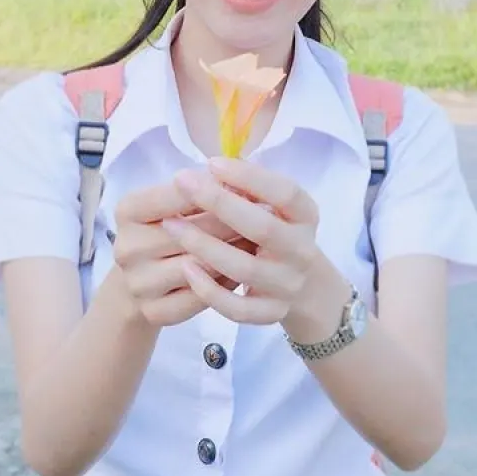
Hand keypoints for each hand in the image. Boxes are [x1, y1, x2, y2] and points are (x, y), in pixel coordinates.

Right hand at [112, 180, 256, 327]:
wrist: (142, 278)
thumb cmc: (168, 227)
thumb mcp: (175, 201)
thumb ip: (202, 189)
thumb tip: (243, 183)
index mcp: (128, 210)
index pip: (177, 194)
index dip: (216, 189)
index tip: (248, 186)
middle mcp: (126, 247)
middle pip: (192, 232)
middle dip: (233, 222)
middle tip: (267, 215)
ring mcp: (138, 283)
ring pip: (200, 267)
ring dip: (234, 254)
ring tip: (260, 242)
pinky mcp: (153, 311)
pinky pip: (201, 299)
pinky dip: (226, 285)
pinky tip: (242, 272)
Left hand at [163, 159, 349, 331]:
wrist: (302, 286)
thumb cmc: (274, 233)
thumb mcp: (272, 207)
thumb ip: (248, 190)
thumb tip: (209, 171)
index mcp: (305, 216)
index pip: (286, 193)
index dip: (250, 177)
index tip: (212, 163)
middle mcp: (302, 250)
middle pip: (263, 227)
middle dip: (219, 203)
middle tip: (182, 182)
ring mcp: (288, 285)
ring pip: (245, 269)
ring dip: (204, 245)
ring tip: (171, 225)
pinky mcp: (271, 312)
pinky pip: (238, 308)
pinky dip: (210, 290)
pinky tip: (186, 268)